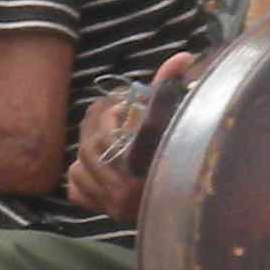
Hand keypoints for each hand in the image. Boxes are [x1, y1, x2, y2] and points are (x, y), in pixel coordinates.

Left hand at [64, 52, 199, 221]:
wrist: (192, 203)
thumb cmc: (187, 158)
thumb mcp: (177, 123)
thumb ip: (171, 89)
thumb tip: (182, 57)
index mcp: (139, 172)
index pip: (105, 137)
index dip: (109, 115)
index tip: (123, 107)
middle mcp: (122, 193)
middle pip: (89, 150)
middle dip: (97, 126)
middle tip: (111, 114)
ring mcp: (111, 205)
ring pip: (79, 168)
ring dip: (87, 147)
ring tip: (106, 135)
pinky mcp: (105, 212)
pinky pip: (77, 191)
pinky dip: (80, 175)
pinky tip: (96, 166)